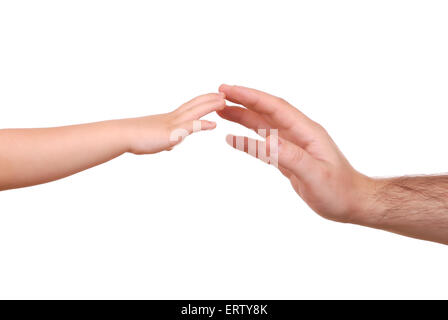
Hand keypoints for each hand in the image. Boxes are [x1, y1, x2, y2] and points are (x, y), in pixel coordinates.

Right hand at [126, 93, 224, 154]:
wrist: (122, 135)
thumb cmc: (135, 139)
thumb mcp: (155, 140)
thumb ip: (165, 141)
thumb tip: (170, 145)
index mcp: (169, 119)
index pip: (189, 107)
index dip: (202, 102)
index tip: (215, 98)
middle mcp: (172, 118)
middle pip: (194, 105)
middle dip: (210, 99)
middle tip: (225, 95)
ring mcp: (172, 124)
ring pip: (194, 112)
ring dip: (210, 106)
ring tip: (223, 103)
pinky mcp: (170, 133)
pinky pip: (189, 127)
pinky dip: (202, 125)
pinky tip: (213, 125)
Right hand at [217, 84, 374, 223]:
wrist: (352, 203)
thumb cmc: (339, 191)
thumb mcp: (315, 175)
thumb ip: (292, 157)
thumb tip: (266, 141)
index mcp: (306, 132)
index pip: (275, 107)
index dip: (251, 97)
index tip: (229, 90)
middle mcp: (298, 134)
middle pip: (266, 111)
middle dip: (243, 101)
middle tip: (218, 97)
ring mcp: (293, 145)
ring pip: (263, 125)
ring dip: (243, 117)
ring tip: (221, 112)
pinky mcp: (288, 158)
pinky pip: (264, 144)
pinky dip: (247, 139)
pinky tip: (234, 138)